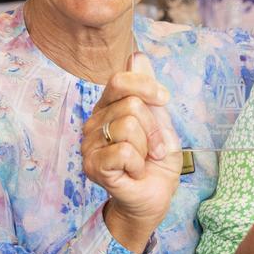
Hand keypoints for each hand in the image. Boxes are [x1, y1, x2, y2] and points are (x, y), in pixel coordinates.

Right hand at [82, 52, 181, 251]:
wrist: (154, 197)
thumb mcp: (162, 122)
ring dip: (147, 148)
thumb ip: (148, 92)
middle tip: (155, 148)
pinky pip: (123, 151)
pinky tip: (133, 172)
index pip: (121, 80)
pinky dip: (138, 163)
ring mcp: (90, 143)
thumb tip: (137, 56)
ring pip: (128, 126)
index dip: (148, 87)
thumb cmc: (157, 162)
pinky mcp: (92, 165)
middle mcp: (95, 121)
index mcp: (109, 106)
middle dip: (154, 128)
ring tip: (143, 161)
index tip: (163, 100)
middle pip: (132, 104)